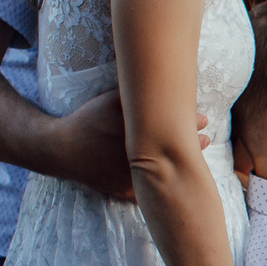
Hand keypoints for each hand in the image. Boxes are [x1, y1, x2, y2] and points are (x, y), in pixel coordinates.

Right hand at [58, 91, 211, 199]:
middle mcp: (138, 158)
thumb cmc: (88, 120)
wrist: (61, 149)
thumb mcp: (112, 100)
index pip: (176, 130)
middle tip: (206, 138)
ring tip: (195, 156)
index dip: (193, 125)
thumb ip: (136, 92)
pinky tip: (173, 176)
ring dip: (182, 164)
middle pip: (176, 152)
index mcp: (138, 135)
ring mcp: (132, 177)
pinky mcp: (125, 192)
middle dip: (194, 145)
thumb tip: (160, 73)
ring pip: (167, 174)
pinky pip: (151, 191)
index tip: (204, 120)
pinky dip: (163, 184)